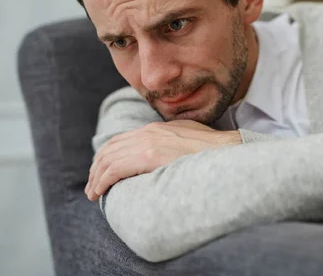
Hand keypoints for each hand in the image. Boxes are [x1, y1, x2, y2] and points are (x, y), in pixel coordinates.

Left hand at [86, 120, 241, 200]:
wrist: (228, 151)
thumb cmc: (215, 151)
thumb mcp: (189, 139)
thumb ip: (172, 143)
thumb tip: (164, 156)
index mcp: (157, 128)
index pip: (122, 139)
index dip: (108, 156)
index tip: (102, 171)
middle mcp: (149, 132)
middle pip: (110, 148)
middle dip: (97, 167)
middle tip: (93, 185)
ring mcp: (148, 142)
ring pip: (108, 159)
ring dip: (96, 177)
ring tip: (93, 193)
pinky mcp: (149, 156)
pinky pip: (114, 169)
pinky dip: (102, 181)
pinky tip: (100, 192)